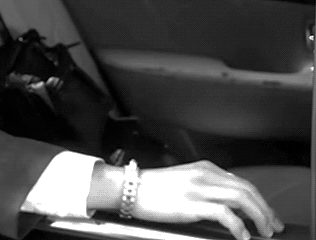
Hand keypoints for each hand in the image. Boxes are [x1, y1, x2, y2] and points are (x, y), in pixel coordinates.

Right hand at [134, 160, 284, 239]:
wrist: (129, 188)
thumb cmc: (151, 188)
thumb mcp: (183, 180)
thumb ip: (205, 186)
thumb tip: (225, 204)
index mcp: (204, 168)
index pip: (242, 182)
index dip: (259, 200)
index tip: (266, 214)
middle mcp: (204, 175)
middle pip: (247, 189)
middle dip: (266, 209)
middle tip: (273, 225)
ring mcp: (198, 189)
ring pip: (242, 199)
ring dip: (258, 216)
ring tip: (263, 231)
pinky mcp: (191, 204)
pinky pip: (225, 214)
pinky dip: (239, 226)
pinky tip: (242, 235)